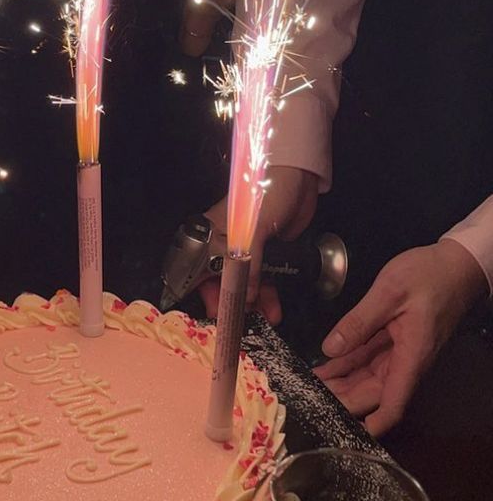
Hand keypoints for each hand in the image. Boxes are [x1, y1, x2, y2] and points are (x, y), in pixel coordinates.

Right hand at [200, 165, 318, 322]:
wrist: (300, 178)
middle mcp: (225, 243)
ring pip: (245, 284)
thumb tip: (246, 296)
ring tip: (264, 320)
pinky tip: (274, 310)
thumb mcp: (252, 230)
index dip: (204, 291)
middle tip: (238, 322)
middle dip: (231, 302)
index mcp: (212, 233)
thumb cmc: (267, 193)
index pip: (199, 268)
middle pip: (221, 280)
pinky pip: (263, 280)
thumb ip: (247, 263)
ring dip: (254, 303)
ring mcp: (248, 250)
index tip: (214, 311)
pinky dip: (267, 296)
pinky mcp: (268, 254)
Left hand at [314, 240, 486, 436]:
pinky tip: (325, 367)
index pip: (393, 404)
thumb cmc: (430, 275)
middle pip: (373, 394)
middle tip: (307, 398)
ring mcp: (401, 352)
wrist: (457, 264)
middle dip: (342, 401)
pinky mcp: (396, 341)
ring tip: (308, 385)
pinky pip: (369, 359)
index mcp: (412, 356)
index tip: (345, 432)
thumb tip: (330, 348)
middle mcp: (407, 361)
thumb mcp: (390, 292)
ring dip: (341, 384)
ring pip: (368, 378)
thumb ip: (359, 321)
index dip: (372, 425)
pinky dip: (348, 364)